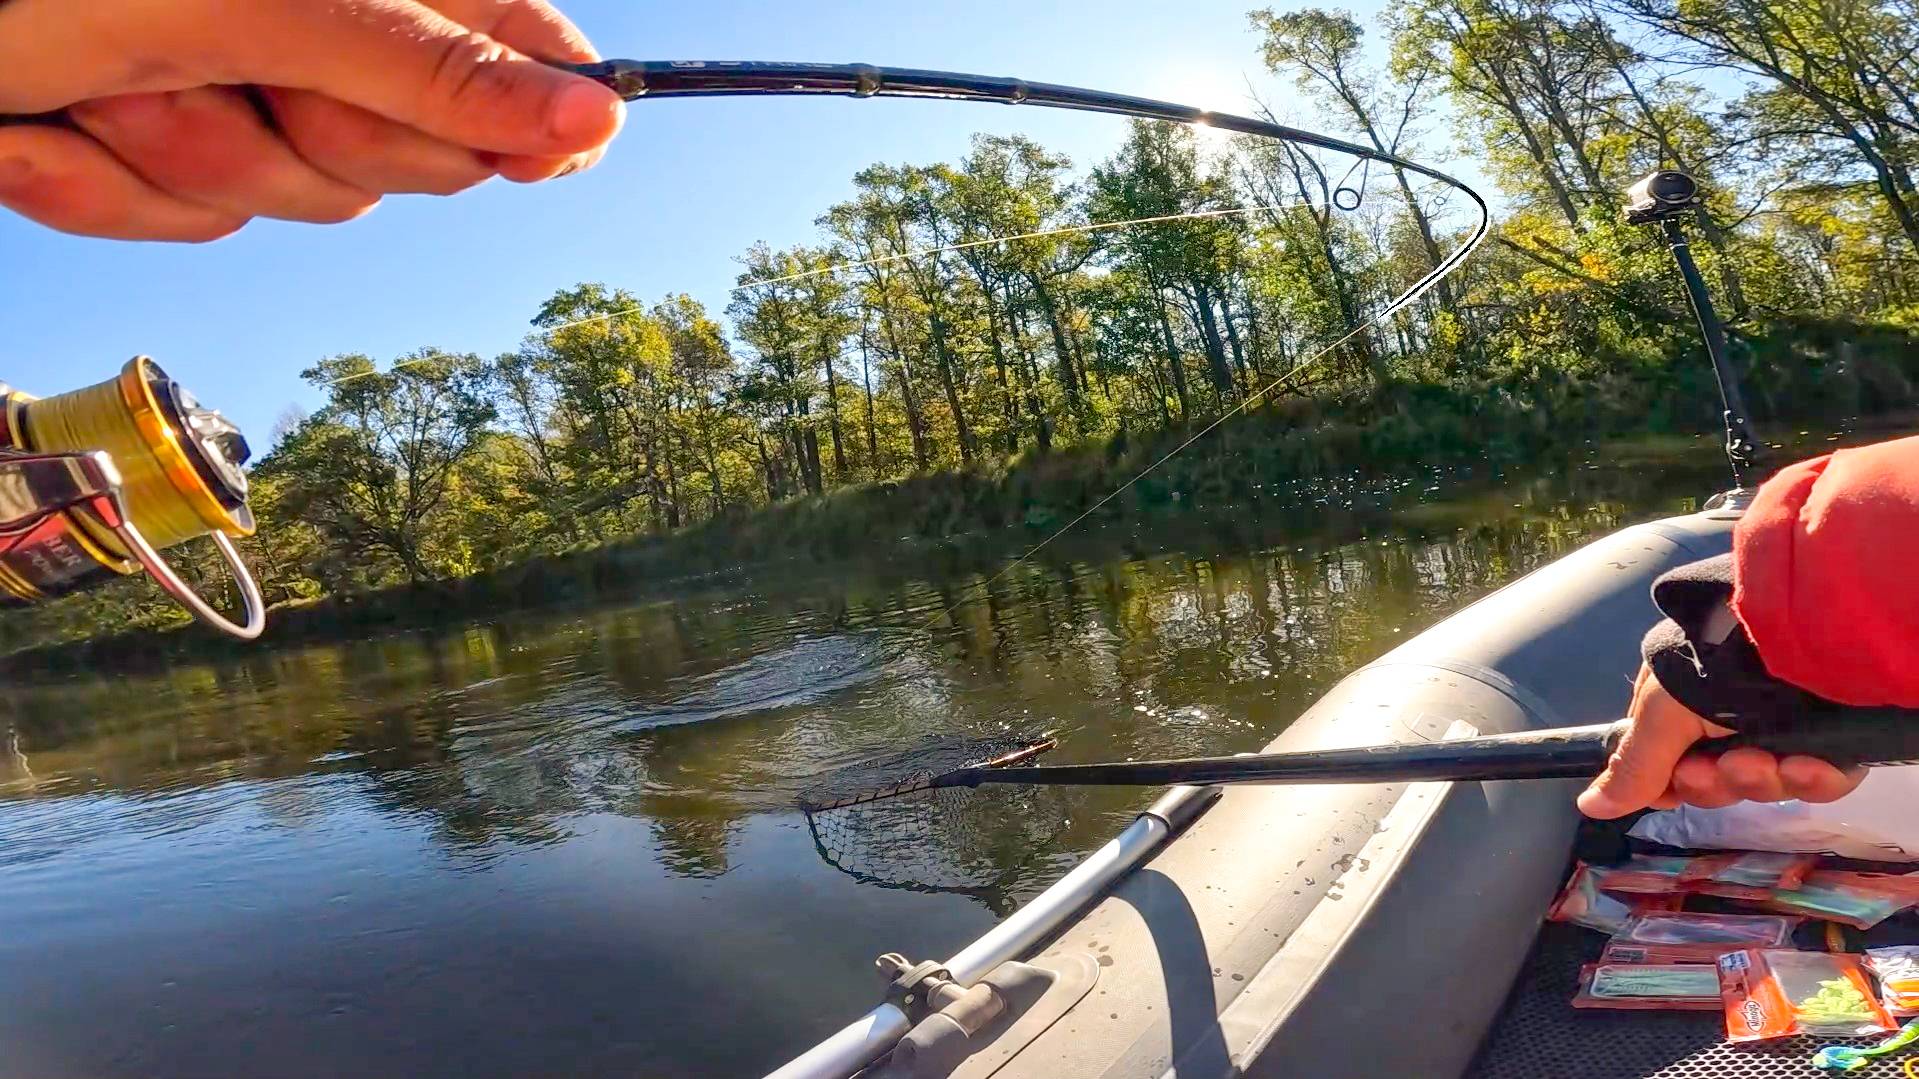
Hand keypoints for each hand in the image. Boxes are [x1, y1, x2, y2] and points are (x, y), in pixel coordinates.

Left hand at [0, 0, 625, 240]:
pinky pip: (192, 218)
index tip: (536, 159)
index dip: (535, 120)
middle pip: (416, 152)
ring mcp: (244, 79)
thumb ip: (429, 67)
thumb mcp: (257, 5)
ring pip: (298, 198)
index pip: (526, 51)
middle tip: (227, 69)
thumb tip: (595, 118)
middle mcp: (322, 20)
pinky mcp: (167, 138)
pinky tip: (45, 121)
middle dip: (306, 138)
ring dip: (177, 160)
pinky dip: (103, 189)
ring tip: (99, 78)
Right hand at [1577, 664, 1867, 818]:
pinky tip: (1808, 764)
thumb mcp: (1661, 712)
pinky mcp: (1834, 746)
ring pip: (1767, 789)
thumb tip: (1588, 806)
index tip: (1675, 787)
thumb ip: (1633, 766)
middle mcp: (1732, 727)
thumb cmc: (1715, 662)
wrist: (1798, 627)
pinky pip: (1822, 783)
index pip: (1674, 776)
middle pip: (1718, 787)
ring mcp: (1784, 736)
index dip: (1676, 789)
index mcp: (1685, 716)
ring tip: (1760, 759)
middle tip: (1715, 767)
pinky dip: (1813, 780)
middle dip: (1714, 783)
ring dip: (1758, 780)